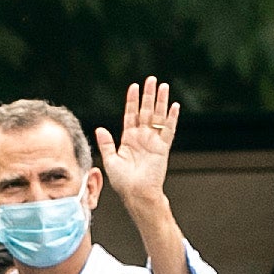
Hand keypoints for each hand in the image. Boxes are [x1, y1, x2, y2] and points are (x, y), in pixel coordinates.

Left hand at [95, 76, 179, 214]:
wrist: (137, 194)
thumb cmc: (123, 182)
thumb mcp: (111, 160)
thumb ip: (106, 143)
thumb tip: (100, 128)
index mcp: (129, 139)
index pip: (131, 114)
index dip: (132, 100)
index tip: (134, 86)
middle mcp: (142, 137)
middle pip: (146, 111)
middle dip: (148, 95)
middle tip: (152, 79)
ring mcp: (153, 141)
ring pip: (158, 116)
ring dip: (161, 101)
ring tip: (163, 86)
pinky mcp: (163, 148)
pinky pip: (168, 130)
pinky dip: (172, 118)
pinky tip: (174, 106)